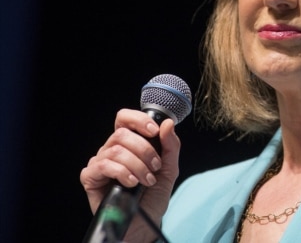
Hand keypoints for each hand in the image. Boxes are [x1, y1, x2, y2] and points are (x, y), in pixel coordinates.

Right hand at [79, 108, 180, 239]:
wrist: (145, 222)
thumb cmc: (153, 196)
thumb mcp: (169, 169)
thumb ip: (170, 146)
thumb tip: (167, 123)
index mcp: (128, 144)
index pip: (124, 119)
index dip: (138, 120)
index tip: (154, 131)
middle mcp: (112, 150)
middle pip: (122, 134)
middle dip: (144, 150)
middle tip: (155, 167)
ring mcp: (100, 163)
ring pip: (115, 150)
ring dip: (137, 165)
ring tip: (147, 180)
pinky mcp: (90, 178)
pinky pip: (103, 165)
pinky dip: (122, 172)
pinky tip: (131, 183)